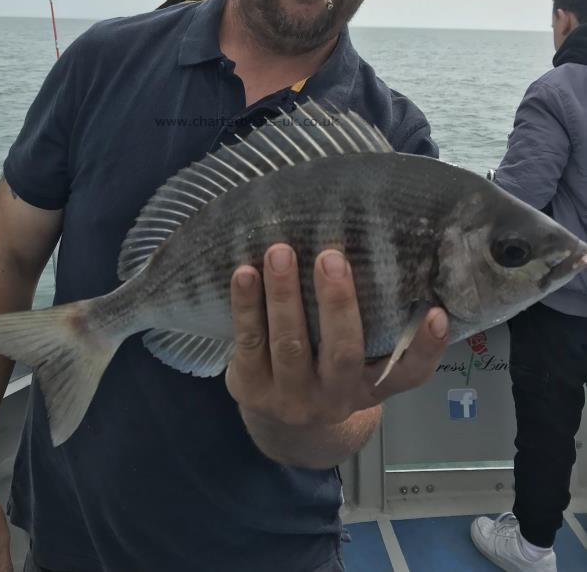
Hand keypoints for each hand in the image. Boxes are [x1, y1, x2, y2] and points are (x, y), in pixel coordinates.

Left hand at [225, 244, 447, 428]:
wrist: (281, 427)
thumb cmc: (328, 372)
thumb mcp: (359, 365)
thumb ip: (377, 329)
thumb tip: (395, 258)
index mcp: (370, 387)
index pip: (408, 374)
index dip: (426, 348)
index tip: (436, 313)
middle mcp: (334, 398)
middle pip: (341, 352)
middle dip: (336, 303)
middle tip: (331, 257)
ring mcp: (290, 396)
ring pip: (289, 344)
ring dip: (284, 295)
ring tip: (281, 253)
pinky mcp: (249, 387)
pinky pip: (249, 342)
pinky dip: (245, 305)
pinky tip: (245, 272)